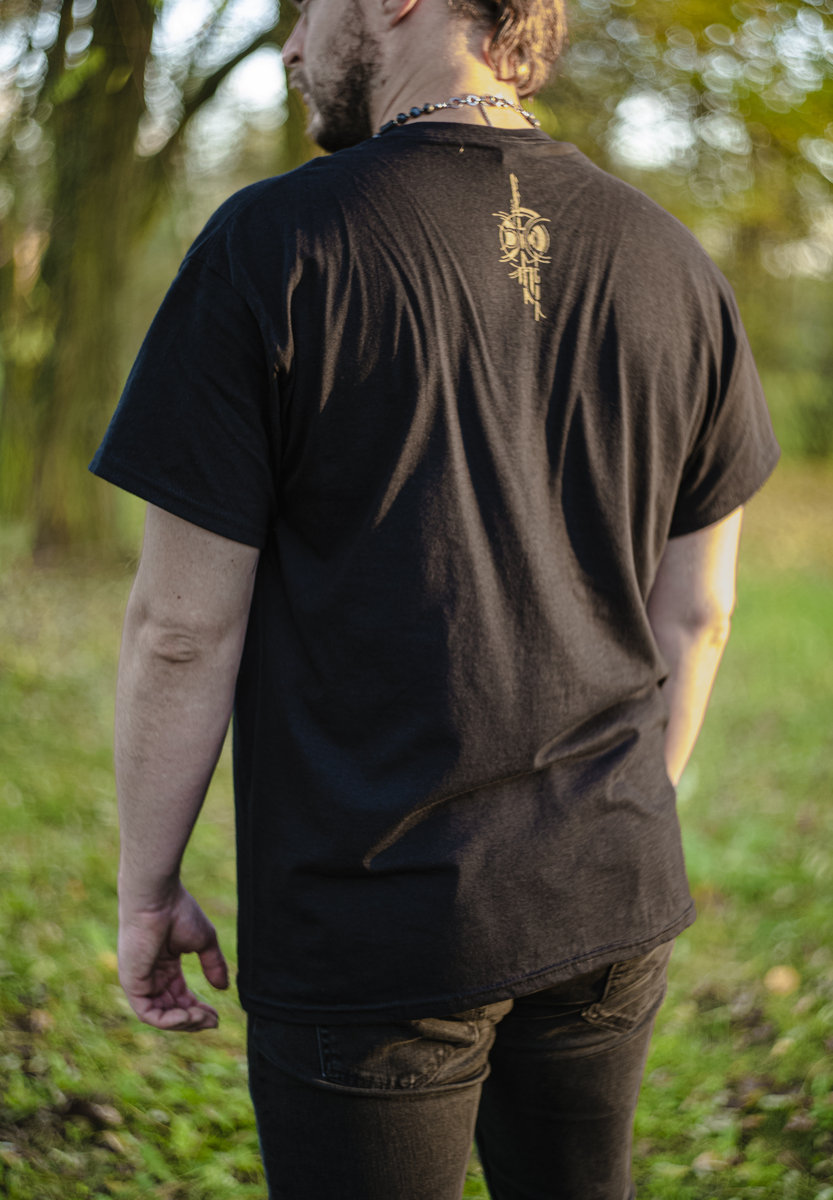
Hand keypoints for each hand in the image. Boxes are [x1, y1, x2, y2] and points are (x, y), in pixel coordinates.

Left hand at [118, 882, 228, 1030]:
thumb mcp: (204, 942)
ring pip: (161, 1017)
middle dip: (193, 1021)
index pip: (180, 998)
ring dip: (184, 1022)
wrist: (158, 900)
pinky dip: (169, 1020)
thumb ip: (212, 965)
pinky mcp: (132, 985)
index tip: (217, 1016)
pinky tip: (188, 1014)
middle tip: (214, 1021)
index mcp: (165, 967)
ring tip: (203, 1018)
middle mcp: (151, 977)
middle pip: (172, 1011)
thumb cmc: (179, 912)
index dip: (198, 1010)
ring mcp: (140, 982)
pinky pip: (149, 1014)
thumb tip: (223, 988)